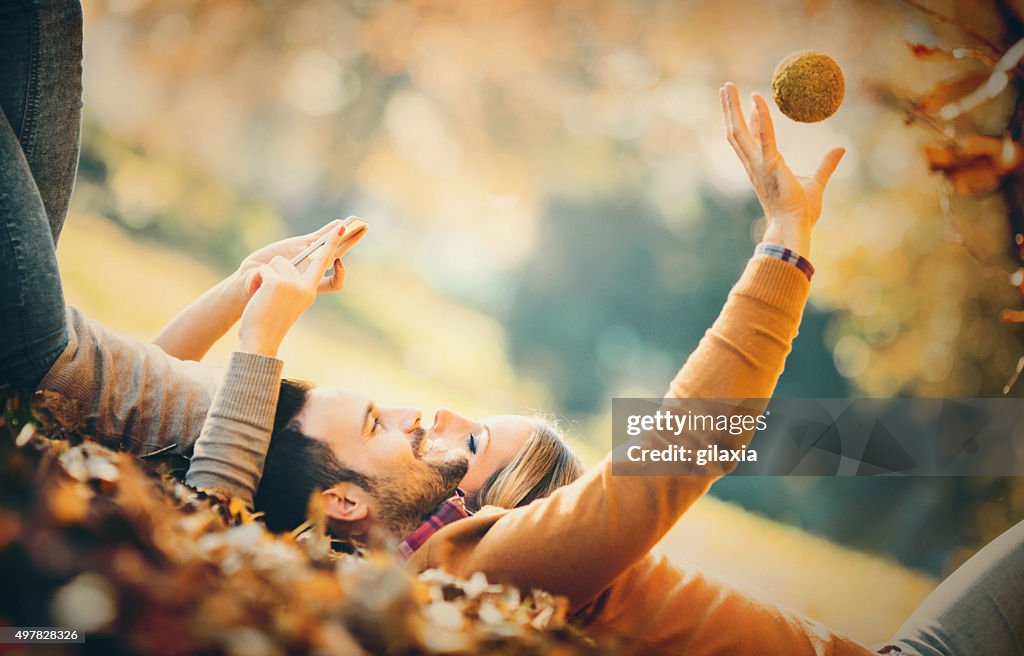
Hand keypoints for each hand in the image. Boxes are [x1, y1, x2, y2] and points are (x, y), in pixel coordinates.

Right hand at [237, 218, 362, 299]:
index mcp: (310, 283)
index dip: (340, 273)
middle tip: (364, 228)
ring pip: (331, 244)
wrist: (251, 282)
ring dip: (344, 233)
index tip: (338, 261)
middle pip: (338, 255)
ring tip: (358, 222)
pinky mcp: (301, 245)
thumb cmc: (259, 291)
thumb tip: (262, 273)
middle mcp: (313, 269)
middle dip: (351, 242)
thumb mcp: (264, 287)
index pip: (334, 282)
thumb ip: (262, 280)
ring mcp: (308, 256)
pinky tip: (339, 222)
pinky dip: (329, 229)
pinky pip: (319, 236)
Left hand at [237, 224, 348, 356]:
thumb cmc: (267, 322)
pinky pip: (265, 269)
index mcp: (310, 293)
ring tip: (262, 291)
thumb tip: (287, 268)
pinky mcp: (280, 282)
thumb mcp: (283, 301)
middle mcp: (306, 288)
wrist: (257, 339)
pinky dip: (256, 278)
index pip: (330, 274)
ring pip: (278, 263)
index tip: (341, 243)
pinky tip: (254, 292)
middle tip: (343, 225)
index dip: (337, 257)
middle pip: (305, 261)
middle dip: (330, 241)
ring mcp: (294, 284)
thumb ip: (290, 284)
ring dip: (267, 273)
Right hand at [719, 82, 844, 254]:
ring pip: (738, 131)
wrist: (794, 226)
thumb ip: (826, 165)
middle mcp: (753, 164)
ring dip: (731, 108)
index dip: (745, 119)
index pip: (749, 139)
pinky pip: (764, 136)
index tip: (746, 102)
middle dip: (728, 109)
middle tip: (725, 87)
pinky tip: (756, 99)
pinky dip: (759, 117)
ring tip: (727, 87)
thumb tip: (840, 149)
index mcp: (760, 168)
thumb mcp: (816, 182)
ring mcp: (758, 164)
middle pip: (735, 131)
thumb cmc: (801, 211)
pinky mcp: (770, 164)